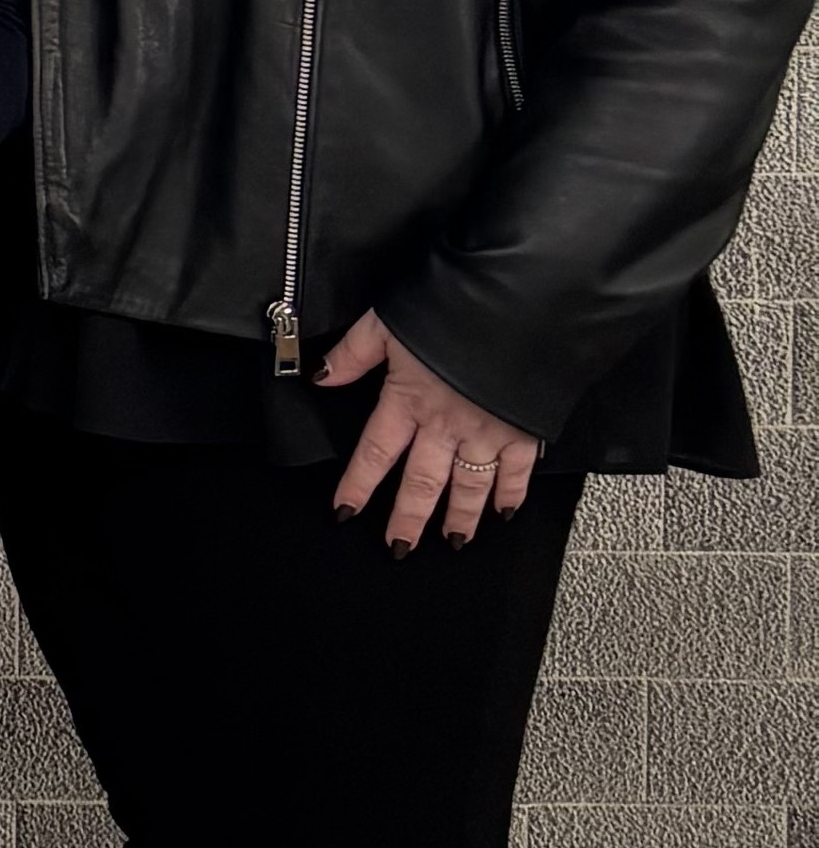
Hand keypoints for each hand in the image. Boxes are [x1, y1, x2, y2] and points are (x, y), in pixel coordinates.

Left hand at [321, 311, 541, 548]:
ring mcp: (488, 429)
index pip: (374, 454)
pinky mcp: (525, 427)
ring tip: (452, 540)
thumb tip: (321, 376)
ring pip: (468, 485)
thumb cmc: (454, 305)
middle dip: (408, 519)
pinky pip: (517, 471)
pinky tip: (505, 512)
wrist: (522, 301)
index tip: (345, 512)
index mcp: (408, 400)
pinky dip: (512, 494)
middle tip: (399, 547)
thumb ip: (352, 354)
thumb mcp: (387, 322)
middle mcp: (445, 424)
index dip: (357, 486)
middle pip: (421, 482)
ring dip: (459, 517)